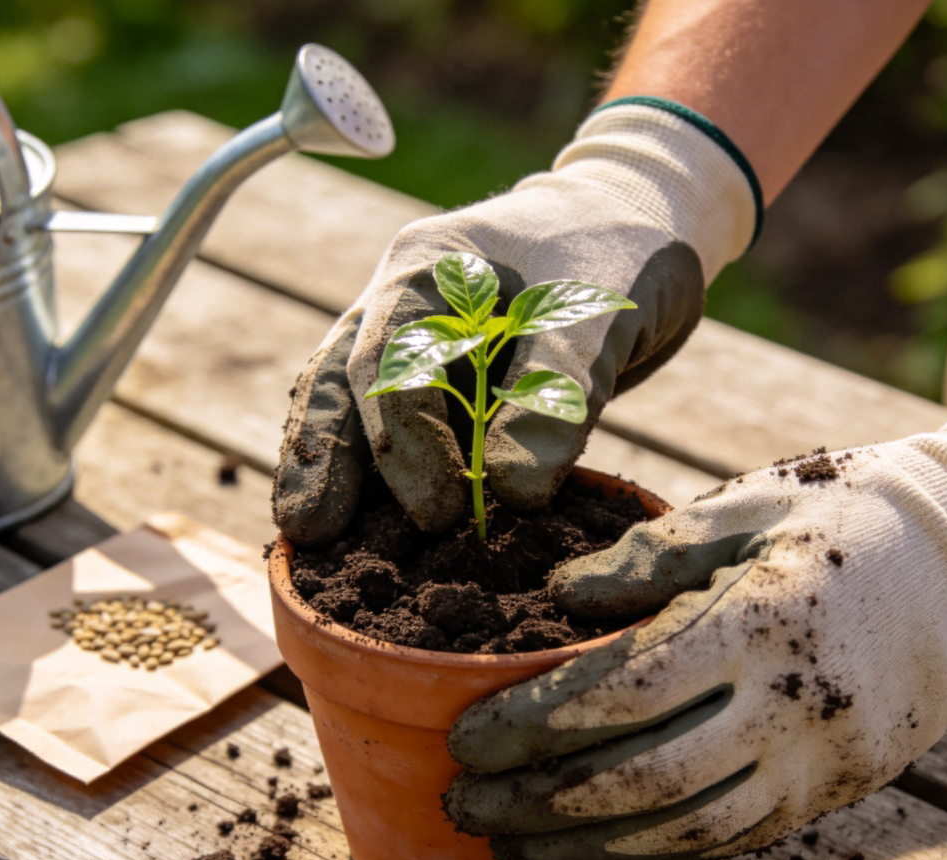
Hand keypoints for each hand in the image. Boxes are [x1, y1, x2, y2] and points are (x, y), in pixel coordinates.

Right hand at [273, 101, 757, 545]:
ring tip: (306, 536)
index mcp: (428, 268)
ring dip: (330, 468)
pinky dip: (377, 473)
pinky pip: (392, 427)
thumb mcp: (599, 314)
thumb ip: (554, 394)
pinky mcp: (441, 381)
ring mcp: (414, 343)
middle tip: (309, 533)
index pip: (395, 362)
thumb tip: (512, 494)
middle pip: (342, 382)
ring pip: (349, 405)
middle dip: (325, 459)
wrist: (640, 234)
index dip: (410, 443)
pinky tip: (356, 521)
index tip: (441, 513)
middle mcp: (402, 305)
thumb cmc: (621, 254)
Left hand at [443, 422, 946, 859]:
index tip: (467, 736)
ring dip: (585, 845)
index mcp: (765, 621)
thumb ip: (648, 554)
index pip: (626, 690)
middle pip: (644, 776)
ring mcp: (818, 764)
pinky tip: (590, 850)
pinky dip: (650, 853)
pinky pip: (729, 840)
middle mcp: (793, 708)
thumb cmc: (836, 521)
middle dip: (541, 798)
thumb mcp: (744, 508)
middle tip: (463, 802)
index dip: (537, 722)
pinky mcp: (828, 794)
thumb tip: (560, 598)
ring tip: (508, 843)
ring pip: (685, 829)